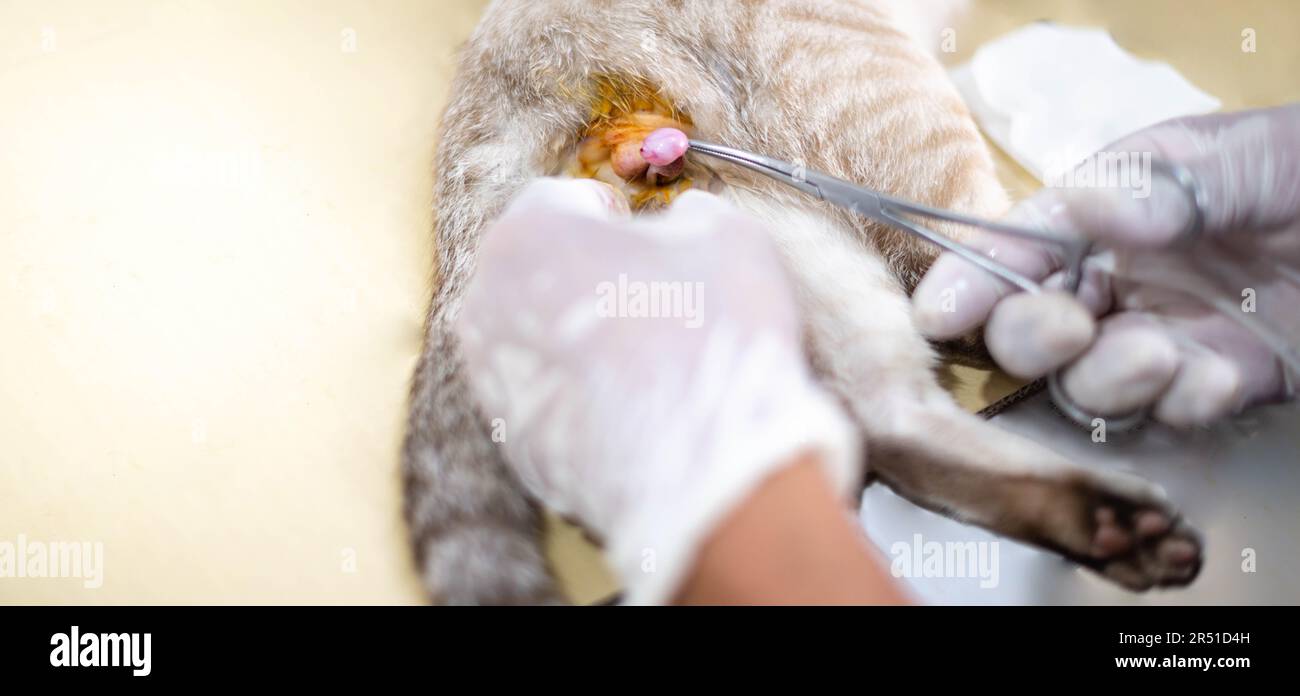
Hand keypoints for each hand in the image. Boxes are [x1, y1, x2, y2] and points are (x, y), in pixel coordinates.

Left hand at [455, 179, 859, 602]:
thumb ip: (690, 213)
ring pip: (532, 333)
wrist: (704, 468)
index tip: (640, 236)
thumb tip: (681, 220)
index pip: (560, 200)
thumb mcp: (726, 235)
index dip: (610, 214)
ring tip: (639, 357)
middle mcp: (485, 300)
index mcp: (526, 232)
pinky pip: (540, 395)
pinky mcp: (507, 439)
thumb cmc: (709, 333)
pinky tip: (627, 405)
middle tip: (645, 296)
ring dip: (575, 333)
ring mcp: (488, 377)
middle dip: (583, 273)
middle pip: (536, 267)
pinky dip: (573, 393)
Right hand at [914, 105, 1299, 426]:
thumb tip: (1087, 209)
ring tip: (1163, 353)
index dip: (973, 280)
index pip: (1020, 246)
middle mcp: (1126, 276)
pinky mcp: (1218, 380)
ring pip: (1087, 380)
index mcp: (1114, 209)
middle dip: (1032, 337)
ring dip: (1110, 377)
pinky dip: (1185, 402)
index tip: (941, 314)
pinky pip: (1171, 410)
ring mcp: (1167, 332)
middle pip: (1029, 326)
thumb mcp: (1252, 159)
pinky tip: (1222, 375)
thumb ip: (1167, 186)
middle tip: (1070, 329)